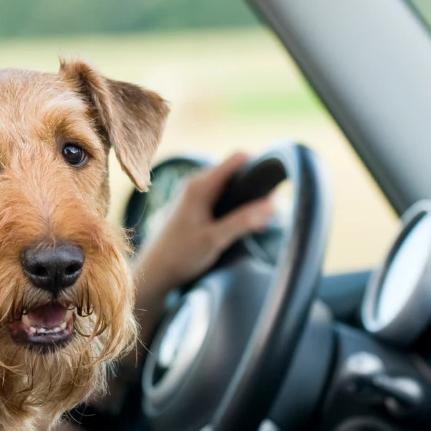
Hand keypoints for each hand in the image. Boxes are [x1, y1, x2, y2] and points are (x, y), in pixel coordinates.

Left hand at [131, 152, 273, 347]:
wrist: (154, 271)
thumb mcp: (215, 239)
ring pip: (230, 186)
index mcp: (200, 185)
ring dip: (246, 200)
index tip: (275, 184)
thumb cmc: (180, 255)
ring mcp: (195, 193)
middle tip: (270, 212)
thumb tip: (272, 205)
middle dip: (254, 188)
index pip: (237, 159)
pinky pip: (222, 197)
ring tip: (260, 222)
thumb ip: (243, 221)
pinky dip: (235, 207)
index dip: (258, 166)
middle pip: (235, 172)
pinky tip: (245, 226)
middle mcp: (196, 183)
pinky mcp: (195, 206)